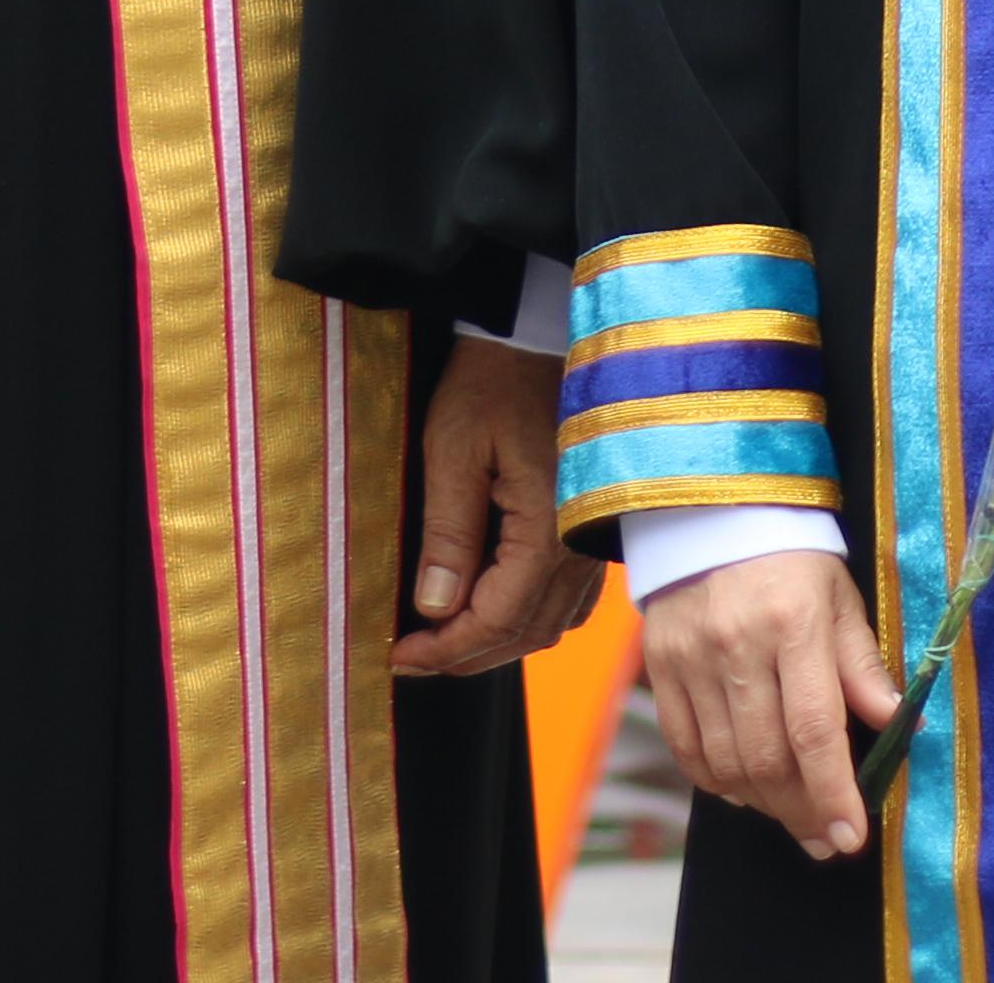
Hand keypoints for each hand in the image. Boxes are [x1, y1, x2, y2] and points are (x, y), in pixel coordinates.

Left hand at [397, 336, 603, 676]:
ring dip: (497, 641)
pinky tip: (486, 605)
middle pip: (527, 632)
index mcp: (550, 530)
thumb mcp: (454, 448)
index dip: (447, 648)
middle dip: (467, 654)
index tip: (400, 657)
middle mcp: (582, 547)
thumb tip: (434, 607)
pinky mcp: (590, 528)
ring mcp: (593, 541)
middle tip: (412, 657)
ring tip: (442, 638)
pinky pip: (565, 598)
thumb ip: (447, 533)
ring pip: (550, 622)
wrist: (539, 336)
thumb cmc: (494, 381)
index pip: (498, 619)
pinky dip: (525, 616)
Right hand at [635, 547, 898, 861]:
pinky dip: (714, 780)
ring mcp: (690, 657)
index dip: (833, 792)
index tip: (850, 836)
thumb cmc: (791, 558)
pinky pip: (684, 745)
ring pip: (725, 761)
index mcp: (793, 624)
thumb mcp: (840, 598)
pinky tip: (743, 790)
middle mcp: (737, 645)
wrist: (711, 510)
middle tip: (825, 839)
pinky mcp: (659, 664)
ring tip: (791, 815)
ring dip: (763, 804)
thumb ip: (863, 666)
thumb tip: (899, 724)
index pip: (815, 729)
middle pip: (768, 757)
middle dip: (801, 812)